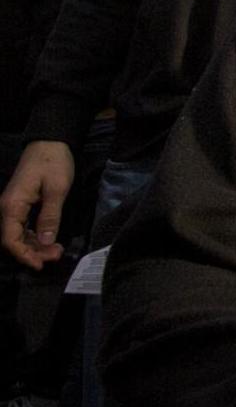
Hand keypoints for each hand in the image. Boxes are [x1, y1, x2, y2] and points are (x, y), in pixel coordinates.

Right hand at [1, 140, 74, 268]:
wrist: (50, 142)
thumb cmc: (53, 163)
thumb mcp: (57, 189)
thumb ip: (50, 216)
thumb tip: (46, 241)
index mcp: (12, 206)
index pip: (10, 239)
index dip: (24, 255)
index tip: (40, 264)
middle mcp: (8, 209)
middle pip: (13, 240)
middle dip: (32, 252)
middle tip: (56, 256)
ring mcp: (14, 207)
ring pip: (19, 234)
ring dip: (35, 245)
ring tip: (56, 251)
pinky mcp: (22, 205)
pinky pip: (23, 226)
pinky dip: (35, 236)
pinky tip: (49, 240)